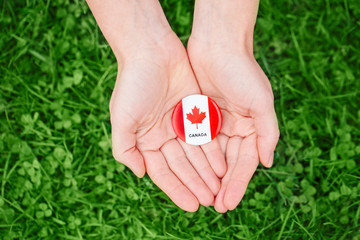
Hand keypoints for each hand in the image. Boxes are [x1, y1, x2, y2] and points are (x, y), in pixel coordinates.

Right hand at [110, 32, 225, 211]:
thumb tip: (140, 174)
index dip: (177, 190)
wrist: (151, 50)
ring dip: (207, 173)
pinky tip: (223, 167)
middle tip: (211, 202)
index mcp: (145, 140)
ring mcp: (179, 124)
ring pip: (196, 155)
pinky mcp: (194, 112)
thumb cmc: (133, 83)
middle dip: (195, 184)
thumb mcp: (122, 118)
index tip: (192, 206)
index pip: (163, 173)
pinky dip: (213, 152)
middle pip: (182, 167)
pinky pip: (206, 136)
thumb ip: (125, 149)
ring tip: (220, 190)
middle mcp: (163, 136)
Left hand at [187, 37, 279, 211]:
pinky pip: (196, 142)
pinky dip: (194, 158)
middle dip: (221, 185)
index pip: (245, 163)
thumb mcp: (261, 101)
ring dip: (207, 177)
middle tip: (214, 207)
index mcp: (252, 128)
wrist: (218, 45)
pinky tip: (189, 174)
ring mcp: (216, 124)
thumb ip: (267, 132)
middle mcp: (235, 129)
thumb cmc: (242, 71)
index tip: (227, 203)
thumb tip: (268, 163)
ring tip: (201, 197)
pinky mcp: (199, 116)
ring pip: (211, 157)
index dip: (237, 184)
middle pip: (227, 164)